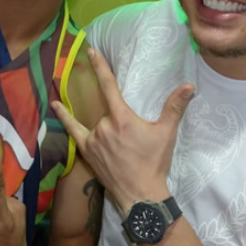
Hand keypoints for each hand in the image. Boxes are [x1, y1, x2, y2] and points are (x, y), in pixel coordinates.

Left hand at [51, 48, 193, 212]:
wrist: (141, 194)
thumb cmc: (154, 162)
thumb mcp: (167, 133)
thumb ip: (175, 106)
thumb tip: (189, 86)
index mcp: (122, 118)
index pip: (108, 86)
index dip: (100, 66)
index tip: (90, 51)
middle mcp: (104, 126)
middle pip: (106, 110)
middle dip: (118, 118)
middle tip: (132, 141)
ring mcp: (93, 139)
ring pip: (94, 121)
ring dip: (97, 122)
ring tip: (87, 118)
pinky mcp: (88, 151)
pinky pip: (74, 132)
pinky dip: (65, 119)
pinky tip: (56, 107)